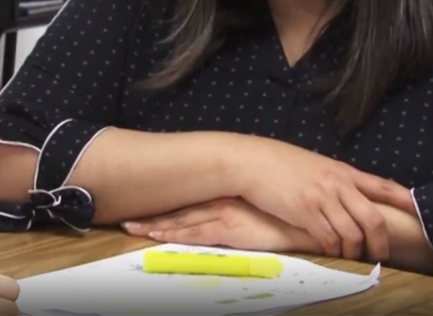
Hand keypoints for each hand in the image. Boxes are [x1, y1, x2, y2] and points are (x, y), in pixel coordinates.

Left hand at [123, 198, 320, 252]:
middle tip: (127, 219)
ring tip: (133, 228)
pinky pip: (195, 234)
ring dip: (156, 226)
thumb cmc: (285, 217)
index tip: (144, 209)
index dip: (166, 208)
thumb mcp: (258, 210)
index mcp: (225, 197)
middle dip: (153, 216)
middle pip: (179, 211)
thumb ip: (241, 212)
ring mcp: (222, 216)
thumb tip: (230, 216)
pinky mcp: (228, 230)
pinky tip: (158, 234)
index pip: (189, 203)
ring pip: (181, 222)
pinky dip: (175, 234)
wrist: (305, 217)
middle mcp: (219, 203)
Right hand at [236, 138, 413, 261]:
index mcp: (343, 171)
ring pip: (352, 233)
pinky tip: (330, 251)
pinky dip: (333, 249)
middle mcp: (337, 184)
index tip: (419, 211)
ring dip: (355, 251)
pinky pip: (329, 238)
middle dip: (381, 241)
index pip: (383, 185)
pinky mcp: (304, 212)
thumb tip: (350, 195)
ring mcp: (321, 198)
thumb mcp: (315, 165)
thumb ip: (336, 180)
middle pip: (373, 218)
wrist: (252, 162)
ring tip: (352, 256)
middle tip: (380, 254)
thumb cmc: (280, 163)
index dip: (404, 199)